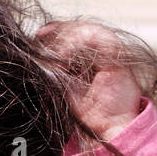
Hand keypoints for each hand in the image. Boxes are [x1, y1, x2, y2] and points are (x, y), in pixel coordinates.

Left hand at [36, 21, 144, 142]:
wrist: (109, 127)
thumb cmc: (92, 112)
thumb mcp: (67, 87)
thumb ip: (58, 71)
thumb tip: (38, 57)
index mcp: (94, 57)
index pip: (76, 34)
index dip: (57, 31)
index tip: (39, 35)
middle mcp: (105, 51)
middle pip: (81, 28)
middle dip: (59, 30)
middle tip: (41, 36)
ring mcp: (113, 52)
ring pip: (89, 29)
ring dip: (67, 38)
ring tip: (53, 52)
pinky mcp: (117, 55)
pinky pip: (97, 37)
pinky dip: (77, 42)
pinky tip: (62, 55)